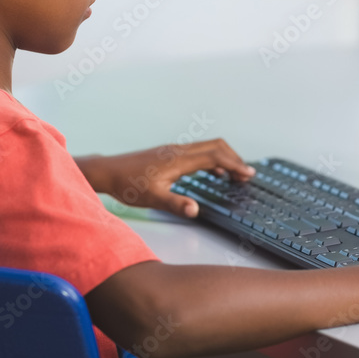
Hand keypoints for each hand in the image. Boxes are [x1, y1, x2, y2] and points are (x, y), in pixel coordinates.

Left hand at [89, 139, 254, 217]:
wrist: (109, 171)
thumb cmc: (128, 185)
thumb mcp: (153, 199)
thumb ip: (176, 205)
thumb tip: (195, 210)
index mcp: (178, 160)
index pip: (215, 156)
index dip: (234, 164)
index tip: (249, 173)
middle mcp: (179, 150)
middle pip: (216, 146)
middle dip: (234, 158)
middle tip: (246, 175)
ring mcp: (174, 150)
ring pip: (208, 147)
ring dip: (224, 158)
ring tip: (235, 175)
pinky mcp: (170, 153)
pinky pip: (198, 151)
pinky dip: (213, 159)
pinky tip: (213, 173)